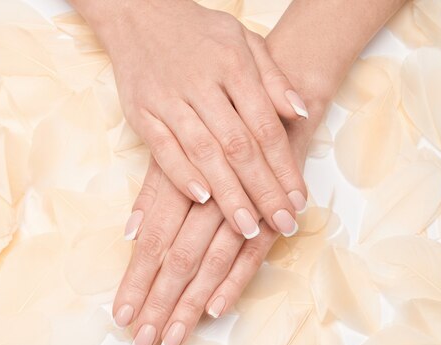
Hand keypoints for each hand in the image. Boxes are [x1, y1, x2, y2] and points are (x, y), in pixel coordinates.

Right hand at [84, 0, 308, 237]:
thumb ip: (273, 77)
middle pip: (238, 146)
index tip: (298, 200)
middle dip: (262, 190)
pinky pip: (163, 148)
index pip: (265, 126)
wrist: (140, 13)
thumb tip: (300, 112)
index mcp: (233, 66)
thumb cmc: (197, 32)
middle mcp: (202, 84)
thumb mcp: (244, 40)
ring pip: (203, 153)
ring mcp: (169, 99)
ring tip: (246, 226)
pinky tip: (202, 199)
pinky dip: (182, 174)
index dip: (284, 166)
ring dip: (227, 193)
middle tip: (280, 224)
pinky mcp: (142, 112)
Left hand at [114, 101, 325, 344]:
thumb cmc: (218, 124)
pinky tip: (215, 309)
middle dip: (158, 302)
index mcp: (178, 182)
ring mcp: (240, 207)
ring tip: (172, 338)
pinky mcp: (270, 213)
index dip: (135, 280)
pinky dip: (235, 281)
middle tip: (141, 341)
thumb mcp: (180, 147)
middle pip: (177, 259)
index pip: (152, 242)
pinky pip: (253, 253)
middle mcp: (206, 198)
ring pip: (210, 262)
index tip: (120, 316)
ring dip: (190, 302)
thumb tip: (130, 232)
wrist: (276, 92)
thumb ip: (156, 191)